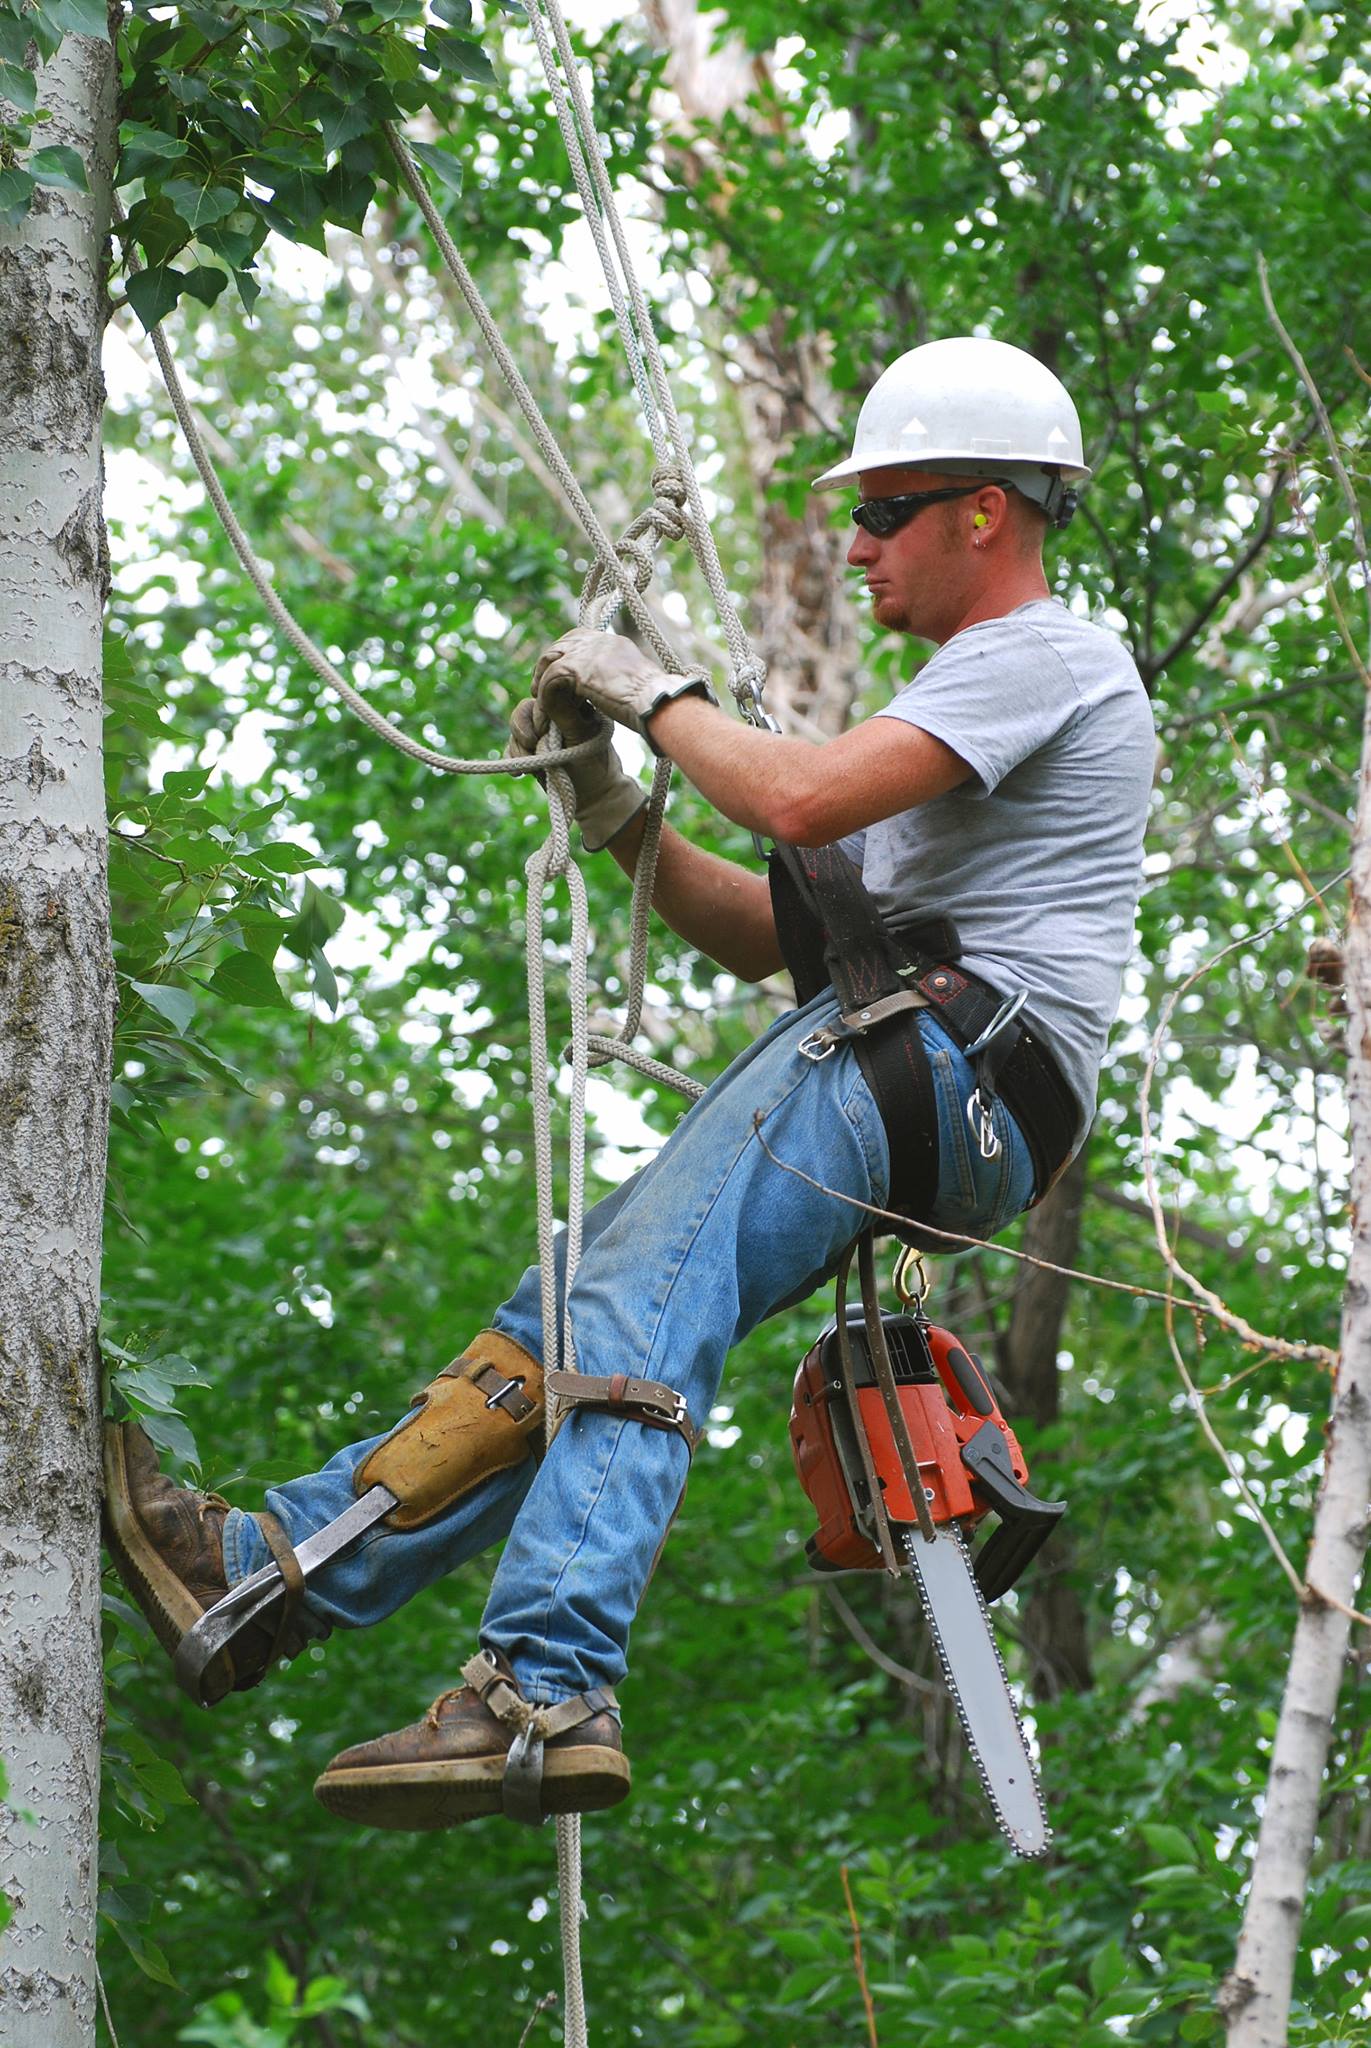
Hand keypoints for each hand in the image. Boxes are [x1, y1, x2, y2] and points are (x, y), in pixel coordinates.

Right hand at [506, 691, 645, 853]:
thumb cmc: (594, 764)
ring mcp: (542, 732)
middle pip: (525, 708)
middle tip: (536, 744)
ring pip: (516, 727)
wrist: (593, 798)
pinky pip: (511, 745)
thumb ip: (562, 710)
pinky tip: (519, 772)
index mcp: (572, 702)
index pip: (545, 689)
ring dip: (519, 746)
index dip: (538, 705)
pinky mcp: (531, 749)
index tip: (543, 724)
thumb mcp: (581, 734)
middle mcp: (555, 714)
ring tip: (531, 765)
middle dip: (525, 728)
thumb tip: (547, 684)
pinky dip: (512, 758)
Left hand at [532, 626, 715, 750]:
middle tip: (541, 687)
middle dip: (547, 665)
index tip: (558, 676)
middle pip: (561, 644)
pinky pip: (550, 678)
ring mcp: (588, 652)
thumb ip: (614, 677)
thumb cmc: (655, 703)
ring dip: (542, 679)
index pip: (578, 638)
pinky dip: (545, 695)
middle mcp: (599, 640)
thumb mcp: (632, 682)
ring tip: (539, 699)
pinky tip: (547, 710)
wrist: (657, 702)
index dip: (564, 656)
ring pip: (550, 658)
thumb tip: (607, 688)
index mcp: (612, 642)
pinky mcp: (578, 668)